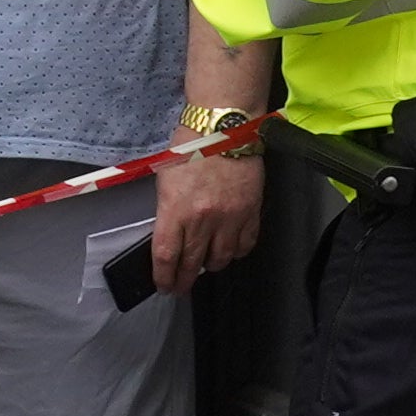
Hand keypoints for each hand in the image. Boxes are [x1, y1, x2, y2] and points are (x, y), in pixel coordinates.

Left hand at [145, 141, 265, 295]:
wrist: (224, 128)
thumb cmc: (192, 147)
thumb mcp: (165, 179)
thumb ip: (168, 211)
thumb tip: (169, 235)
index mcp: (175, 209)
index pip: (166, 255)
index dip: (164, 276)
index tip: (164, 285)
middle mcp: (203, 219)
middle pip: (193, 262)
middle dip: (185, 279)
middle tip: (181, 287)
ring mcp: (230, 217)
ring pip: (222, 257)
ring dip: (212, 265)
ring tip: (205, 265)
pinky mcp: (251, 212)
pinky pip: (246, 244)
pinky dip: (237, 252)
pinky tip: (230, 251)